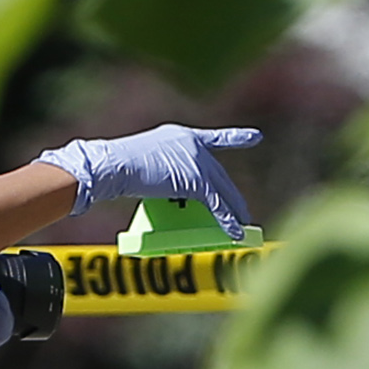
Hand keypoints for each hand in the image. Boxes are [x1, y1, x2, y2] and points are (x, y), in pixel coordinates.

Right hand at [34, 123, 262, 235]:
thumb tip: (144, 188)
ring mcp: (196, 161)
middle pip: (219, 173)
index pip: (213, 138)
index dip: (235, 138)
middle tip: (241, 211)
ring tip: (242, 225)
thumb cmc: (113, 167)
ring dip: (233, 209)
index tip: (256, 137)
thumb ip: (154, 174)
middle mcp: (192, 145)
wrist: (112, 165)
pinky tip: (235, 232)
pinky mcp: (196, 180)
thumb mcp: (140, 166)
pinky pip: (217, 203)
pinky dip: (227, 220)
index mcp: (180, 137)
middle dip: (231, 195)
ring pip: (222, 189)